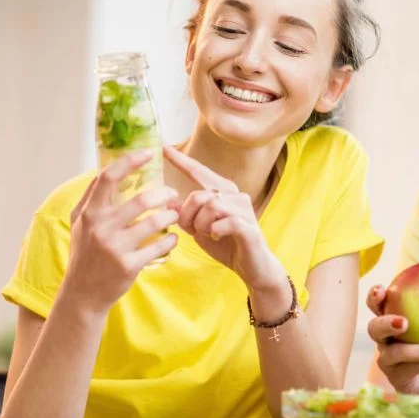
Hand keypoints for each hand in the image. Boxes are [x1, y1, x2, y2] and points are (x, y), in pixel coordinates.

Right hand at [65, 150, 179, 312]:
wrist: (83, 292)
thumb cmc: (86, 254)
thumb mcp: (81, 224)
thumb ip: (93, 200)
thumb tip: (107, 171)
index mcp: (89, 212)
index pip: (108, 177)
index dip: (130, 162)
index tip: (148, 154)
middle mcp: (100, 227)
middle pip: (140, 200)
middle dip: (164, 194)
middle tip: (173, 194)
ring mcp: (115, 247)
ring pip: (155, 222)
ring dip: (171, 215)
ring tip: (175, 215)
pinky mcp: (129, 265)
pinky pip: (159, 246)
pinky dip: (171, 240)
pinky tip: (173, 238)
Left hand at [163, 146, 285, 293]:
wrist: (253, 268)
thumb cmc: (227, 246)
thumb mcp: (200, 230)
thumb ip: (187, 215)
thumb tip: (169, 203)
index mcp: (223, 193)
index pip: (200, 172)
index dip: (182, 161)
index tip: (165, 148)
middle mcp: (236, 196)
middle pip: (199, 195)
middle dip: (188, 215)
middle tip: (191, 230)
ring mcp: (245, 210)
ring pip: (211, 206)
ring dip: (201, 225)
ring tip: (208, 234)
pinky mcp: (250, 227)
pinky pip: (225, 222)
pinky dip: (216, 231)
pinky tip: (218, 237)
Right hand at [365, 282, 418, 407]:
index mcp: (396, 323)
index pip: (379, 307)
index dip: (375, 297)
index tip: (382, 289)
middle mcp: (387, 342)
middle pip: (373, 329)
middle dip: (385, 322)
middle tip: (403, 322)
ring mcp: (389, 362)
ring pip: (391, 353)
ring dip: (416, 349)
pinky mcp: (396, 380)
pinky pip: (406, 369)